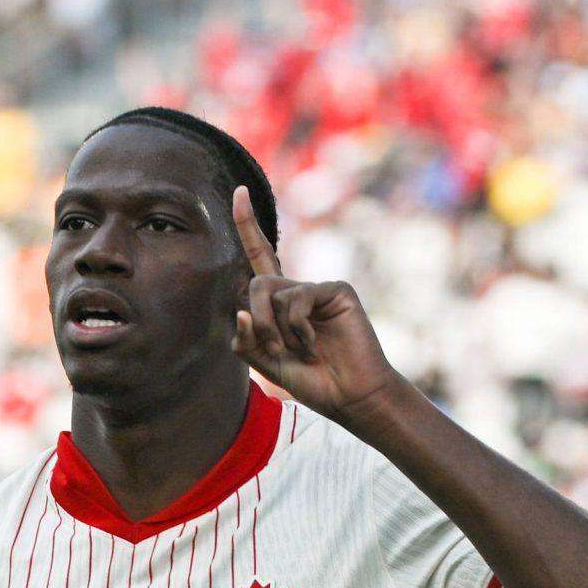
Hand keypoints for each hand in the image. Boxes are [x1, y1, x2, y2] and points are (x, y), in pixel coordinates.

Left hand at [229, 185, 401, 425]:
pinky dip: (297, 328)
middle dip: (256, 320)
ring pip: (273, 293)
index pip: (259, 257)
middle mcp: (297, 290)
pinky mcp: (336, 290)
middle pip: (255, 284)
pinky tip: (314, 344)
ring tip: (301, 351)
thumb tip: (237, 313)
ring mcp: (318, 289)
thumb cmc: (311, 380)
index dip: (247, 224)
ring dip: (277, 331)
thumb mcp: (267, 363)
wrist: (349, 395)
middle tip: (274, 349)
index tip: (239, 191)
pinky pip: (298, 299)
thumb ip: (247, 341)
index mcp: (279, 303)